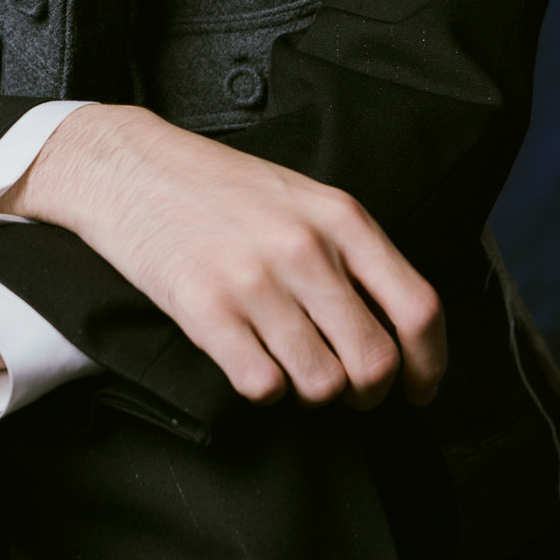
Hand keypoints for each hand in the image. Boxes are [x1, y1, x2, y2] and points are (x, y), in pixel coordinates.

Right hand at [2, 105, 444, 409]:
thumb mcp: (303, 197)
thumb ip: (352, 251)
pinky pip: (262, 387)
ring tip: (290, 365)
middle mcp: (304, 250)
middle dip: (368, 392)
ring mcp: (254, 282)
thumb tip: (396, 326)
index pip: (418, 308)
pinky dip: (263, 387)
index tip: (420, 388)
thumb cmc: (219, 186)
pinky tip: (250, 359)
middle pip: (374, 361)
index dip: (430, 363)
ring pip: (321, 384)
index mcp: (340, 217)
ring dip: (311, 390)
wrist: (129, 167)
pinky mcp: (205, 311)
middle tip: (348, 388)